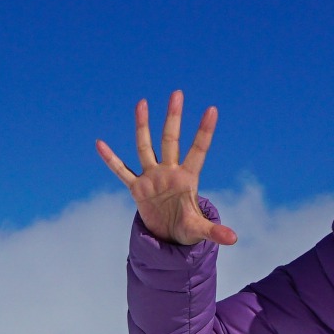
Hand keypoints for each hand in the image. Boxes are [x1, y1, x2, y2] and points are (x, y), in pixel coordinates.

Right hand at [99, 91, 236, 245]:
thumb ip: (214, 231)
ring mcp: (152, 177)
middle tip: (177, 94)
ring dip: (143, 125)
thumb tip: (233, 239)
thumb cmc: (187, 229)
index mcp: (187, 178)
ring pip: (145, 146)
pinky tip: (100, 144)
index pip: (198, 150)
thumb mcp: (199, 230)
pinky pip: (121, 170)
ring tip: (142, 102)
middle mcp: (169, 172)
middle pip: (170, 139)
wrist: (168, 236)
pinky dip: (111, 159)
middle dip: (173, 118)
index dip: (204, 131)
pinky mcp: (137, 188)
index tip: (212, 109)